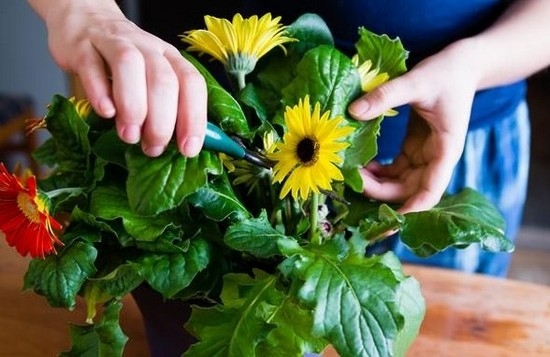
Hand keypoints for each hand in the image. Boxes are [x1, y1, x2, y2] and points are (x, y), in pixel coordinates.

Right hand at [39, 1, 206, 156]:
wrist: (87, 19)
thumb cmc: (124, 61)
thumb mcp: (151, 79)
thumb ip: (166, 108)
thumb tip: (180, 148)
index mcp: (170, 58)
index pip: (192, 84)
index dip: (194, 118)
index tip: (187, 149)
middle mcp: (148, 48)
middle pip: (163, 80)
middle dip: (161, 122)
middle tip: (152, 148)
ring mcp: (114, 44)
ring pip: (130, 66)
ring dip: (133, 107)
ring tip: (130, 136)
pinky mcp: (82, 47)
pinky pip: (91, 65)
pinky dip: (99, 91)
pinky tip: (105, 112)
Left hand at [348, 40, 477, 212]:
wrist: (463, 64)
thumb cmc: (447, 73)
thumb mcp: (416, 82)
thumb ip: (386, 96)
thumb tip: (353, 111)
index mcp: (446, 150)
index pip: (431, 191)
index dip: (411, 210)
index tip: (388, 222)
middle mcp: (437, 158)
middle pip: (410, 190)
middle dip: (382, 194)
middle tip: (353, 183)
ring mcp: (426, 155)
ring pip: (401, 183)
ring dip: (378, 185)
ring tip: (352, 175)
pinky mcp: (416, 147)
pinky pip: (396, 169)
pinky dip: (380, 172)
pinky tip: (362, 166)